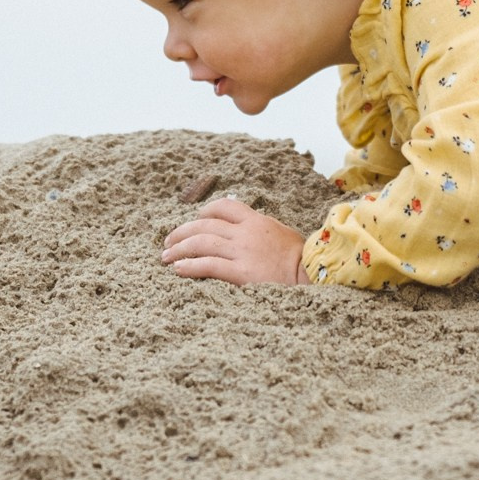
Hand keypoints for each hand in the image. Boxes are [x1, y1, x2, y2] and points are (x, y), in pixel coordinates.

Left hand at [159, 194, 308, 284]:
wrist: (313, 273)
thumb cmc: (300, 258)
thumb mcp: (280, 233)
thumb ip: (260, 228)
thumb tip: (245, 228)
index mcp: (256, 220)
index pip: (224, 206)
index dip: (204, 212)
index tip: (194, 221)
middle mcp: (245, 232)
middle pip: (204, 225)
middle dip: (181, 232)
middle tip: (168, 242)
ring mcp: (242, 251)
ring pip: (200, 243)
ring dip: (178, 249)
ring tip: (166, 257)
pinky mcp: (241, 272)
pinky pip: (207, 265)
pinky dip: (188, 266)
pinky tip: (178, 269)